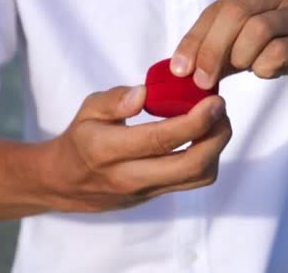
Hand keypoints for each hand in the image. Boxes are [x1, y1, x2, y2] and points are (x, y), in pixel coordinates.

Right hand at [38, 86, 231, 211]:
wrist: (66, 182)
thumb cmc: (81, 139)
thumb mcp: (87, 110)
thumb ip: (115, 99)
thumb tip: (145, 92)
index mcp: (107, 149)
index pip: (160, 139)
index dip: (194, 121)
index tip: (214, 101)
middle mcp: (128, 175)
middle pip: (189, 165)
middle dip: (216, 136)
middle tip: (221, 110)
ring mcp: (145, 190)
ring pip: (197, 177)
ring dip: (216, 149)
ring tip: (216, 121)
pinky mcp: (155, 196)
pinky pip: (192, 181)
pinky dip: (208, 159)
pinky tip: (204, 137)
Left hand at [170, 0, 287, 87]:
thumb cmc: (285, 42)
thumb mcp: (247, 40)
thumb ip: (217, 48)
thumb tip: (181, 70)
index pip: (216, 9)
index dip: (194, 40)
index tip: (179, 69)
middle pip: (234, 14)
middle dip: (211, 50)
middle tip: (201, 81)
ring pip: (256, 30)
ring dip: (241, 58)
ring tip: (246, 68)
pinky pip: (279, 53)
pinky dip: (265, 68)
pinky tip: (268, 71)